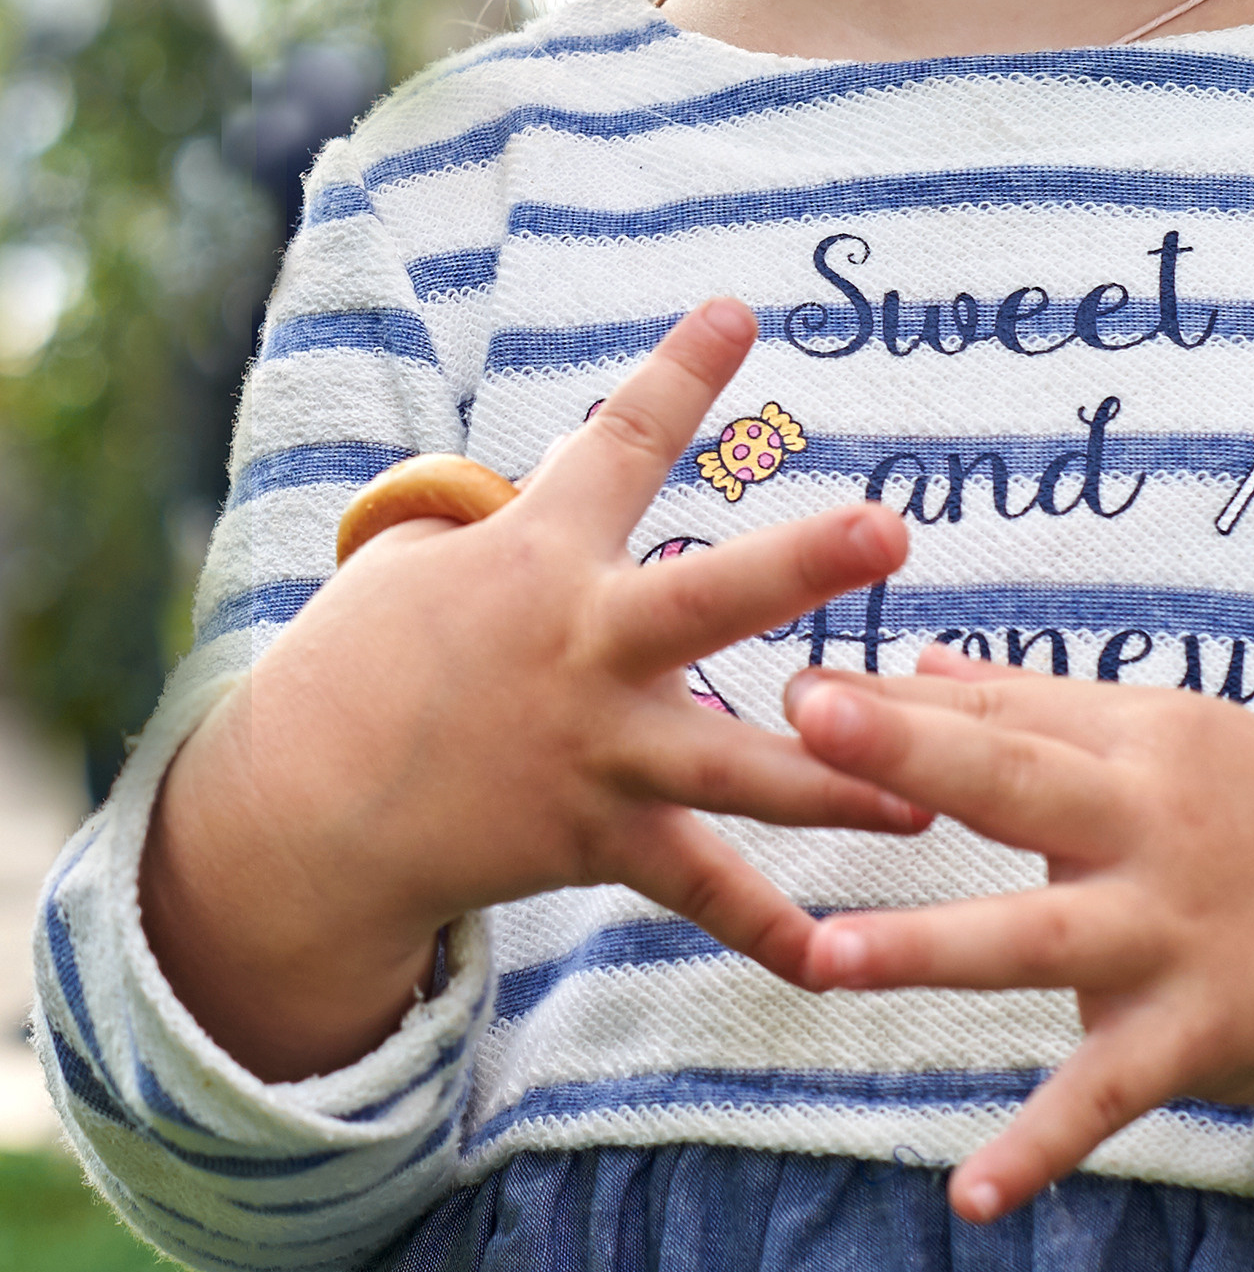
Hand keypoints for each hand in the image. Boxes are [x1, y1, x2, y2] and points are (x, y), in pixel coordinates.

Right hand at [142, 300, 914, 1080]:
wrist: (304, 810)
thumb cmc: (371, 660)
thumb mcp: (432, 560)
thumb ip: (529, 509)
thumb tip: (583, 443)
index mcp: (541, 554)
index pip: (616, 442)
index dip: (677, 373)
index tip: (737, 311)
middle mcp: (581, 648)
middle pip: (704, 601)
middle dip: (801, 565)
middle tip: (890, 528)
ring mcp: (596, 752)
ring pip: (734, 768)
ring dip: (836, 780)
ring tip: (931, 791)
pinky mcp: (597, 841)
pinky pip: (698, 892)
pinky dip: (766, 930)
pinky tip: (841, 960)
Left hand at [783, 651, 1253, 1221]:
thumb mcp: (1170, 738)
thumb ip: (1039, 706)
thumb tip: (921, 657)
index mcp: (1139, 740)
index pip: (1002, 711)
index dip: (898, 700)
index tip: (795, 683)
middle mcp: (1149, 823)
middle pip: (1017, 781)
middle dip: (911, 750)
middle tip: (807, 719)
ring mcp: (1169, 931)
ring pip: (1037, 938)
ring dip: (929, 946)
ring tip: (821, 957)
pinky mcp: (1194, 1031)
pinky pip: (1106, 1094)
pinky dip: (1042, 1146)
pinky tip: (970, 1194)